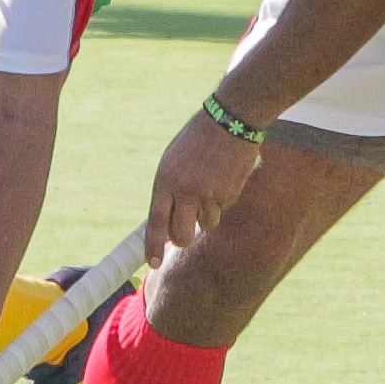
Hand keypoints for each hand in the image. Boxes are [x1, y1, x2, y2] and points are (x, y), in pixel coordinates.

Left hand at [146, 109, 261, 264]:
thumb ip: (169, 190)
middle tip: (185, 233)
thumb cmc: (198, 140)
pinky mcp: (229, 194)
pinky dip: (222, 200)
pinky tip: (223, 177)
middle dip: (182, 239)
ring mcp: (209, 194)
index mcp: (165, 180)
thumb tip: (167, 222)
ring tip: (210, 187)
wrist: (231, 120)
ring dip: (207, 215)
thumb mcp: (174, 161)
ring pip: (206, 224)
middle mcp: (185, 190)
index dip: (153, 246)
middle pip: (181, 235)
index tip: (153, 263)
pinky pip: (223, 209)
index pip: (156, 222)